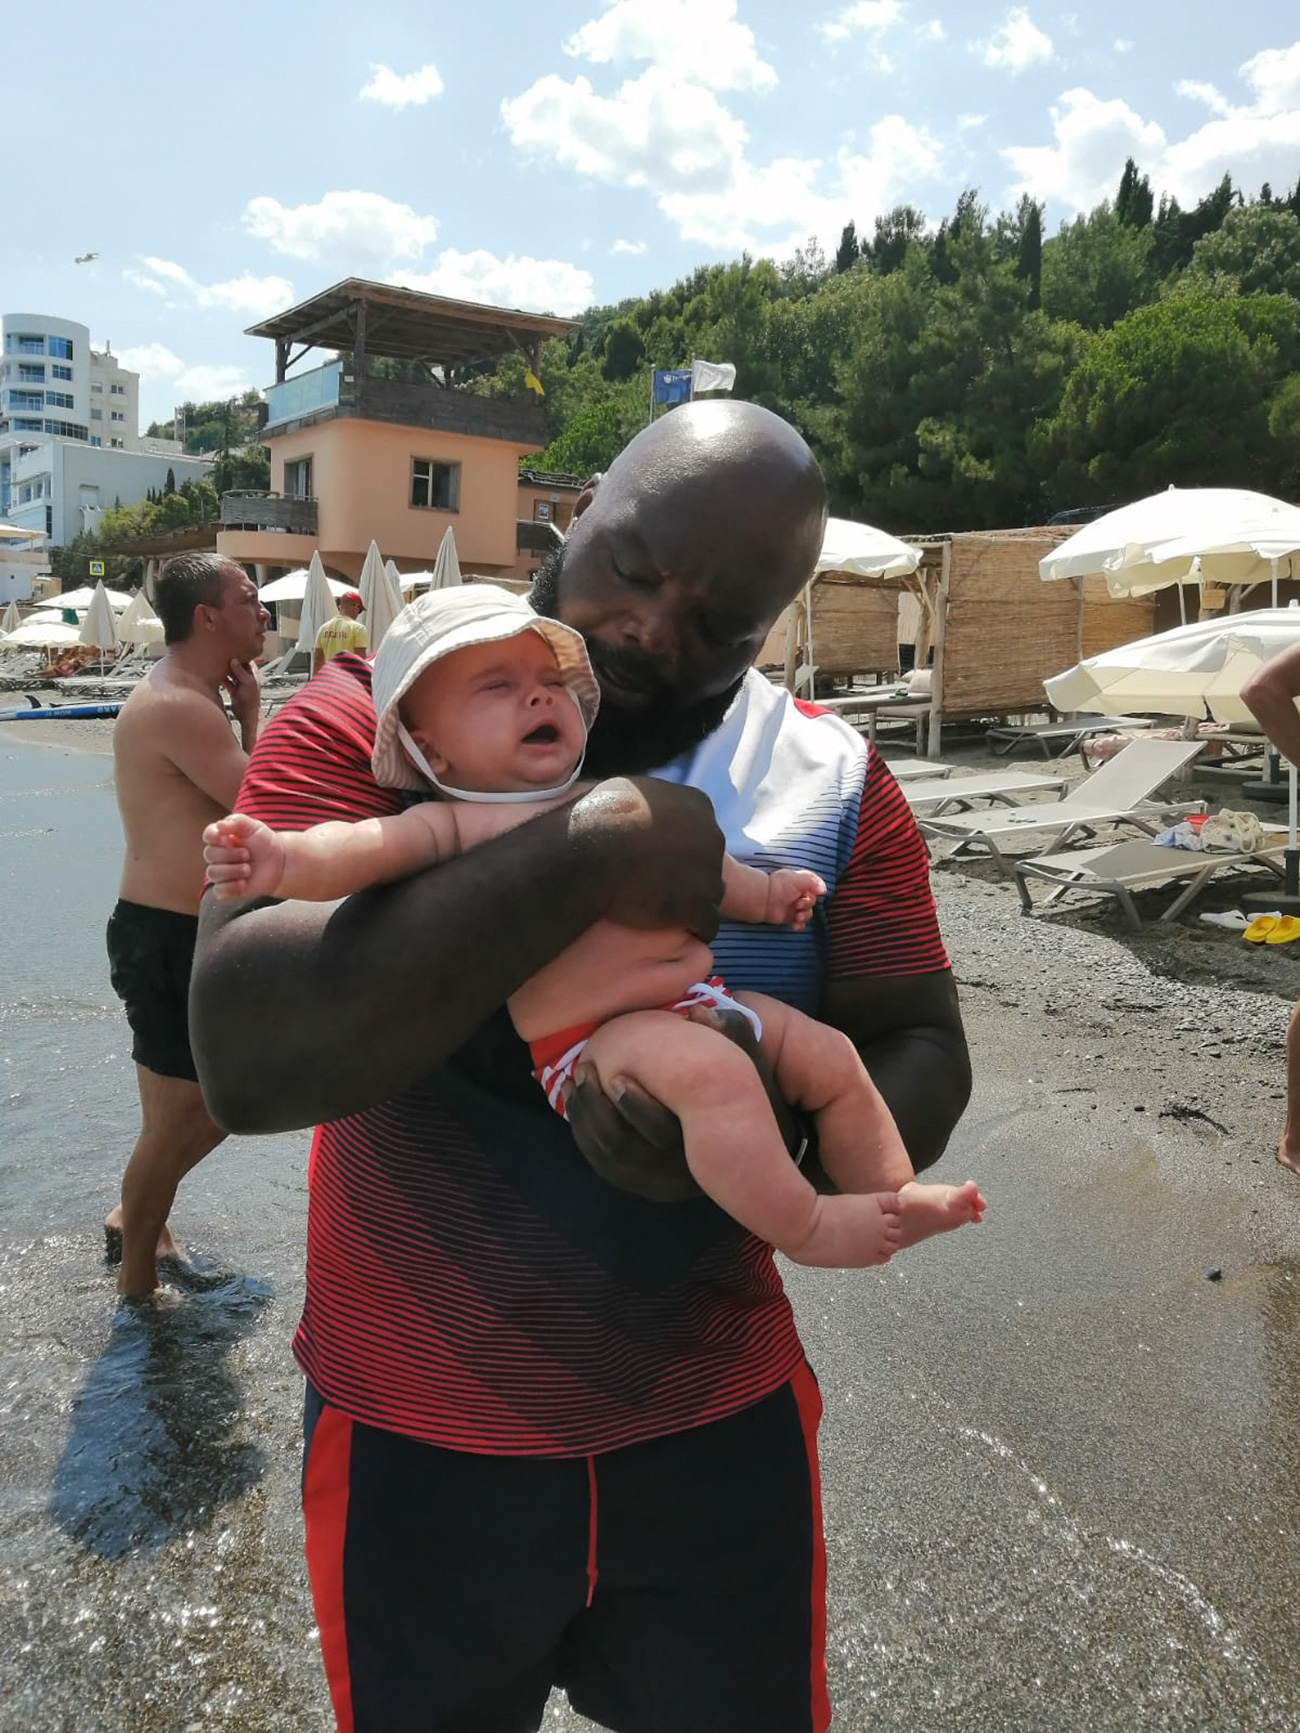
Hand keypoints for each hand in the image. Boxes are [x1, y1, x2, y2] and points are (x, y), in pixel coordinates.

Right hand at [203, 812, 284, 900]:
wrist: (280, 863)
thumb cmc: (264, 842)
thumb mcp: (254, 826)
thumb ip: (237, 821)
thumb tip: (219, 825)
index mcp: (221, 838)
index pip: (208, 835)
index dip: (215, 837)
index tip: (229, 838)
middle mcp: (218, 855)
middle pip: (209, 855)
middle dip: (230, 854)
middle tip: (247, 854)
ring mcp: (222, 873)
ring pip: (213, 873)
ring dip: (232, 871)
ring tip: (248, 869)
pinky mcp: (227, 889)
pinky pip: (219, 891)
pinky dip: (231, 887)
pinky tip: (244, 882)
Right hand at [222, 659, 260, 732]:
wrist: (247, 715)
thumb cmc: (252, 701)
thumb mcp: (247, 683)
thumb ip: (240, 672)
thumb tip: (234, 660)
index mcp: (252, 674)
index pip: (246, 659)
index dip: (239, 654)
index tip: (231, 648)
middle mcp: (246, 677)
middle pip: (236, 666)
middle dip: (229, 661)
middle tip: (220, 654)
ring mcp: (239, 684)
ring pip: (230, 673)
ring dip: (224, 670)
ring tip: (216, 663)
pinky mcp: (233, 690)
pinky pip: (226, 682)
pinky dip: (221, 679)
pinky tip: (215, 675)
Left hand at [564, 1003, 802, 1201]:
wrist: (748, 1145)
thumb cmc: (744, 1098)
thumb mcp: (747, 1069)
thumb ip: (733, 1036)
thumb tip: (700, 1011)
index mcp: (707, 1147)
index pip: (665, 1135)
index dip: (636, 1109)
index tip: (616, 1076)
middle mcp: (679, 1175)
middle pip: (627, 1152)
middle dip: (598, 1112)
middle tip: (584, 1072)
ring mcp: (658, 1185)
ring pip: (610, 1159)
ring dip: (585, 1119)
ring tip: (575, 1081)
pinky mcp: (641, 1184)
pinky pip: (603, 1164)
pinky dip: (583, 1133)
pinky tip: (574, 1100)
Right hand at [569, 778, 724, 939]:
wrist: (587, 851)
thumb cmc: (596, 816)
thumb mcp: (629, 791)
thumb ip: (649, 801)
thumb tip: (645, 802)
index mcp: (697, 805)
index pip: (701, 834)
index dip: (678, 852)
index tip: (656, 862)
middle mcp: (712, 836)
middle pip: (708, 863)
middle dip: (687, 877)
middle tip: (655, 888)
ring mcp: (709, 873)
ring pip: (710, 896)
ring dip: (688, 905)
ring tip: (659, 913)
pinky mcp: (699, 908)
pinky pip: (706, 925)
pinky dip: (690, 930)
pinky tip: (668, 930)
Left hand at [763, 867, 825, 929]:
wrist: (765, 898)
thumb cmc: (780, 885)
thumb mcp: (800, 878)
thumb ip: (814, 882)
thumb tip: (823, 891)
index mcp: (801, 885)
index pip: (814, 891)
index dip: (813, 895)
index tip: (807, 895)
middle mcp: (798, 896)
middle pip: (812, 904)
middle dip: (807, 906)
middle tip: (798, 905)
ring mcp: (793, 908)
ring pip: (808, 915)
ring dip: (805, 917)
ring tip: (797, 917)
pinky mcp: (788, 918)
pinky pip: (799, 924)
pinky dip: (799, 926)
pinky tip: (795, 925)